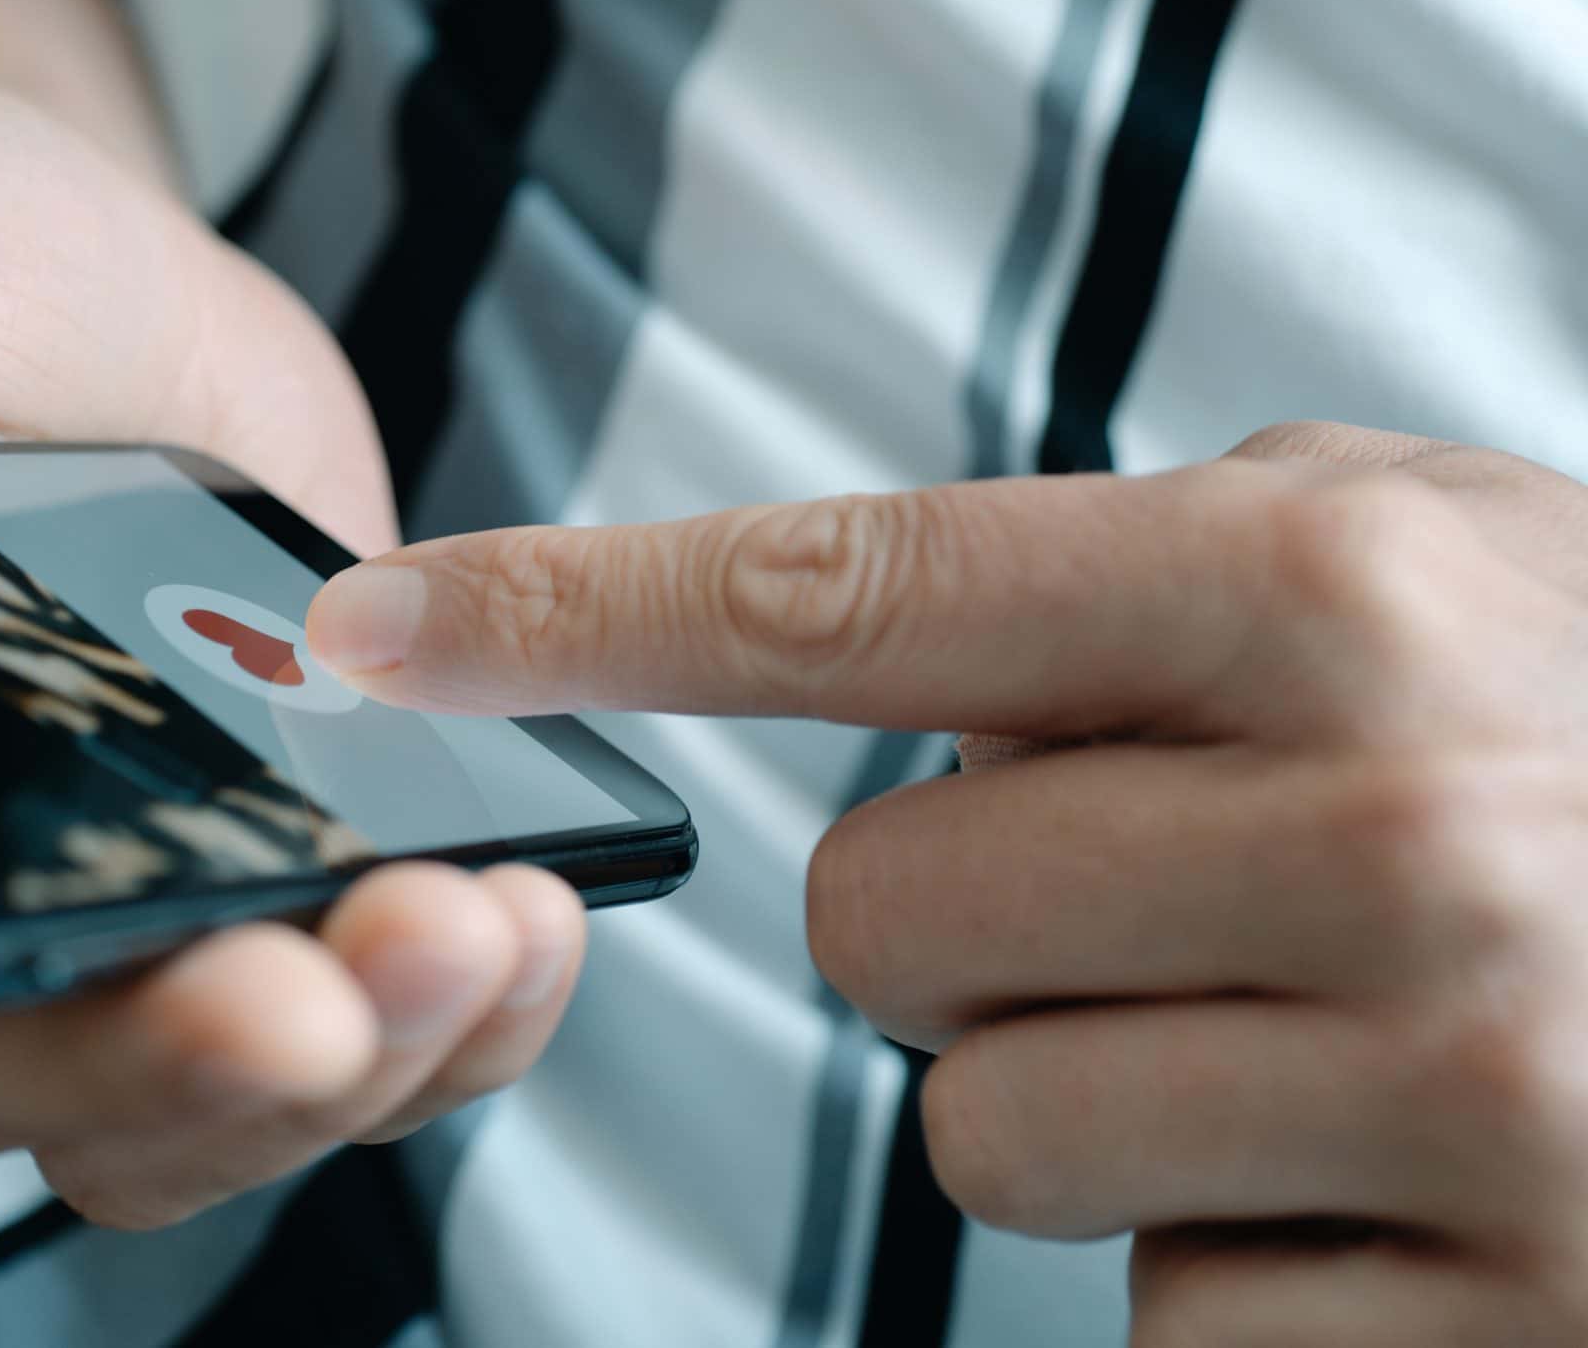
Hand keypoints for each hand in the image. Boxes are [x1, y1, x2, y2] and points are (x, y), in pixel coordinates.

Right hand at [0, 73, 585, 1227]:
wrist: (49, 230)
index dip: (58, 1043)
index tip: (208, 994)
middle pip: (107, 1094)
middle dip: (254, 1074)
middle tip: (368, 983)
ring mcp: (151, 862)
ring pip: (267, 1072)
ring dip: (404, 1044)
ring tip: (499, 928)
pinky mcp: (295, 816)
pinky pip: (392, 965)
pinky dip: (485, 970)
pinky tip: (553, 889)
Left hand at [308, 422, 1587, 1343]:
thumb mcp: (1433, 570)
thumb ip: (1142, 585)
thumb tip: (835, 667)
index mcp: (1335, 586)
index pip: (843, 585)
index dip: (569, 604)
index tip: (369, 631)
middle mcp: (1392, 820)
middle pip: (880, 907)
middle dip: (981, 922)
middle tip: (1185, 905)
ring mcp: (1468, 1091)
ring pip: (985, 1128)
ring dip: (1104, 1101)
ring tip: (1321, 1046)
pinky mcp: (1505, 1324)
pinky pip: (1164, 1325)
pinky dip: (1244, 1276)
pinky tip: (1413, 1201)